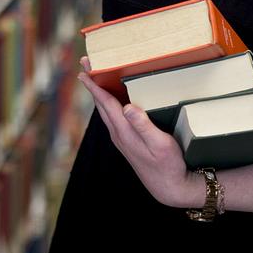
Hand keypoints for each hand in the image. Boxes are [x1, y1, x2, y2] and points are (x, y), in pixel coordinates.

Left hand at [76, 56, 204, 208]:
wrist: (168, 188)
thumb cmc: (168, 165)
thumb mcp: (160, 144)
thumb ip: (143, 125)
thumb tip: (128, 107)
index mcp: (124, 131)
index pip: (105, 103)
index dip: (94, 86)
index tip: (83, 71)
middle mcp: (118, 134)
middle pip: (101, 104)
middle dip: (93, 83)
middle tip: (87, 64)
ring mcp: (121, 139)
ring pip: (106, 111)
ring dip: (100, 93)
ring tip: (96, 77)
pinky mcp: (126, 142)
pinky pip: (113, 117)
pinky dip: (109, 103)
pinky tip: (114, 99)